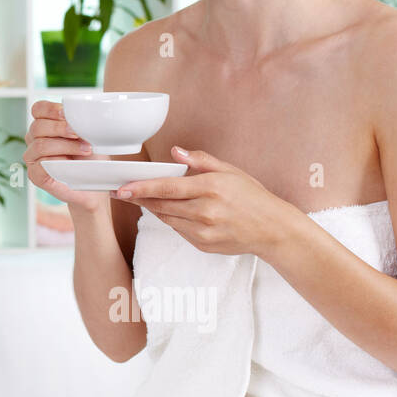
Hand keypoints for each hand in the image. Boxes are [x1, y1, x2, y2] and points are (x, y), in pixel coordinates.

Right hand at [23, 100, 106, 212]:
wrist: (94, 183)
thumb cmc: (90, 157)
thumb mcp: (88, 135)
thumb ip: (81, 122)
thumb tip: (84, 113)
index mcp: (44, 125)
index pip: (38, 109)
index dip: (50, 109)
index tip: (67, 113)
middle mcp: (34, 139)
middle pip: (38, 126)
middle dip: (60, 128)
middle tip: (79, 134)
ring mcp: (32, 158)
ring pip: (40, 145)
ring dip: (65, 146)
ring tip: (85, 149)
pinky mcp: (35, 175)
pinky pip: (40, 165)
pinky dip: (58, 162)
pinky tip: (71, 165)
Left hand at [111, 146, 293, 256]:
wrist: (273, 230)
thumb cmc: (253, 197)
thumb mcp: (230, 171)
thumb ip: (201, 160)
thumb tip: (176, 151)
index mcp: (210, 188)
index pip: (167, 188)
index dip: (141, 188)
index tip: (122, 188)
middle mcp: (205, 211)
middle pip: (161, 205)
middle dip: (139, 198)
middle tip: (123, 191)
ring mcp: (204, 231)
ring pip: (167, 218)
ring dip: (155, 209)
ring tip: (146, 199)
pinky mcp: (204, 245)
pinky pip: (179, 230)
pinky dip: (173, 220)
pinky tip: (175, 212)